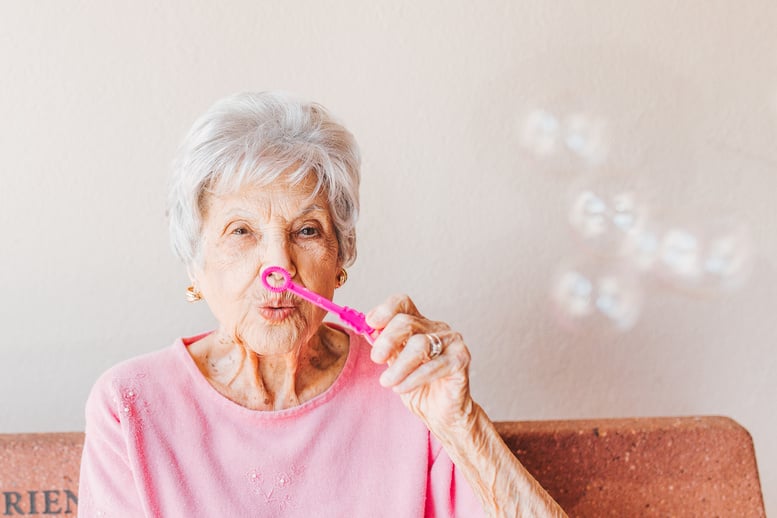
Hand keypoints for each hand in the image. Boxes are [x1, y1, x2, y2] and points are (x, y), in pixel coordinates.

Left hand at [367, 294, 473, 430]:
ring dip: (399, 366)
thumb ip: (384, 346)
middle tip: (376, 358)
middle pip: (406, 322)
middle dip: (387, 340)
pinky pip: (433, 366)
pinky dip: (413, 378)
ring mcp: (451, 342)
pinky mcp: (461, 360)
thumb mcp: (394, 363)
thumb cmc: (417, 386)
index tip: (370, 324)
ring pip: (419, 344)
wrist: (439, 412)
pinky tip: (401, 388)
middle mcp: (437, 328)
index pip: (402, 303)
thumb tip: (368, 330)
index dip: (385, 310)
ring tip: (387, 382)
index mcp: (419, 324)